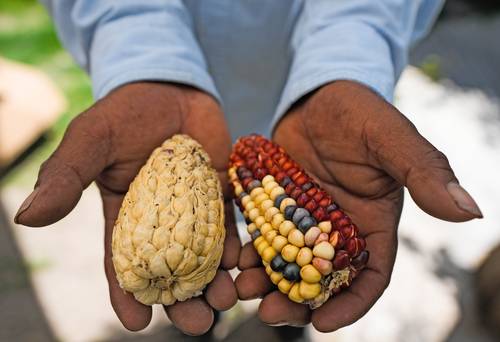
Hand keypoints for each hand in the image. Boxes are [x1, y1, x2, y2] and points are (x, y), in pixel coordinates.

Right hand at [14, 82, 239, 334]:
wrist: (171, 88)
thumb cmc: (126, 113)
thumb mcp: (92, 140)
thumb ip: (66, 176)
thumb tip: (26, 217)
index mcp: (125, 217)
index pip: (124, 264)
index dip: (128, 295)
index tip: (137, 322)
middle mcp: (162, 222)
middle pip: (171, 271)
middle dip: (183, 300)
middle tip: (198, 324)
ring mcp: (195, 210)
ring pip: (205, 256)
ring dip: (215, 282)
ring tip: (225, 300)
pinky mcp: (222, 194)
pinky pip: (231, 226)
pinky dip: (237, 245)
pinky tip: (242, 261)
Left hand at [236, 80, 481, 330]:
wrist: (319, 95)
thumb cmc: (360, 113)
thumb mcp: (391, 138)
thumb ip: (424, 171)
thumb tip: (470, 211)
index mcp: (371, 224)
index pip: (369, 276)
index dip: (349, 303)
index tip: (323, 323)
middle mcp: (336, 229)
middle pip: (319, 279)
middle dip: (297, 301)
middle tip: (269, 312)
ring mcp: (302, 220)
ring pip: (285, 264)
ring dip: (266, 282)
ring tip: (243, 289)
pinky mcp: (274, 206)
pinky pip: (259, 236)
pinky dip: (248, 251)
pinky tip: (232, 258)